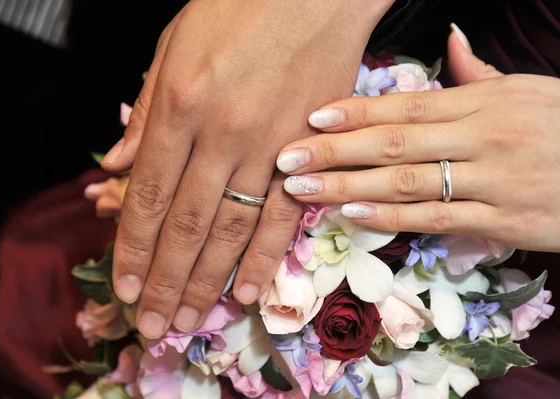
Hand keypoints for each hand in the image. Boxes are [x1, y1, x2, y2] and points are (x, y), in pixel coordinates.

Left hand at [100, 0, 394, 337]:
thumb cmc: (239, 6)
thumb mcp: (173, 46)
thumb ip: (146, 113)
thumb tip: (116, 166)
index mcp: (181, 104)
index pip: (147, 195)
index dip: (132, 248)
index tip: (124, 287)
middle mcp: (223, 134)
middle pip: (187, 226)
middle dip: (165, 282)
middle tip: (153, 326)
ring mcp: (271, 147)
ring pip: (233, 231)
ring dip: (209, 282)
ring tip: (191, 319)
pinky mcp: (311, 153)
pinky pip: (285, 217)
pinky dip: (268, 259)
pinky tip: (251, 292)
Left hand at [277, 25, 559, 251]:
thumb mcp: (528, 90)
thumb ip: (479, 74)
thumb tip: (449, 41)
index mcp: (485, 102)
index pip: (405, 107)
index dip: (355, 113)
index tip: (311, 118)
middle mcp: (483, 137)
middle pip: (394, 144)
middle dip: (335, 151)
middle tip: (287, 158)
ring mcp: (492, 181)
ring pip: (406, 182)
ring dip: (348, 186)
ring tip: (303, 189)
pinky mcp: (503, 221)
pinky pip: (437, 218)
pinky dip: (391, 217)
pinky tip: (352, 214)